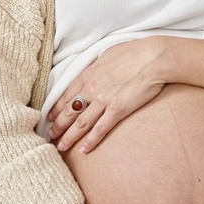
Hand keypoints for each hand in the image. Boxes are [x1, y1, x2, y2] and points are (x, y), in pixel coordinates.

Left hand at [47, 37, 168, 152]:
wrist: (153, 58)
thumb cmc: (134, 53)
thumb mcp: (107, 56)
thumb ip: (97, 68)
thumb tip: (95, 72)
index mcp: (88, 75)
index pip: (66, 96)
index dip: (56, 109)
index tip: (50, 118)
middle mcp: (91, 88)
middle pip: (69, 111)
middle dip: (58, 126)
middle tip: (50, 136)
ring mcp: (103, 100)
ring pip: (81, 123)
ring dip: (69, 136)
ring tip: (61, 147)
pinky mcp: (117, 109)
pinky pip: (101, 128)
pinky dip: (91, 140)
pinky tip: (84, 150)